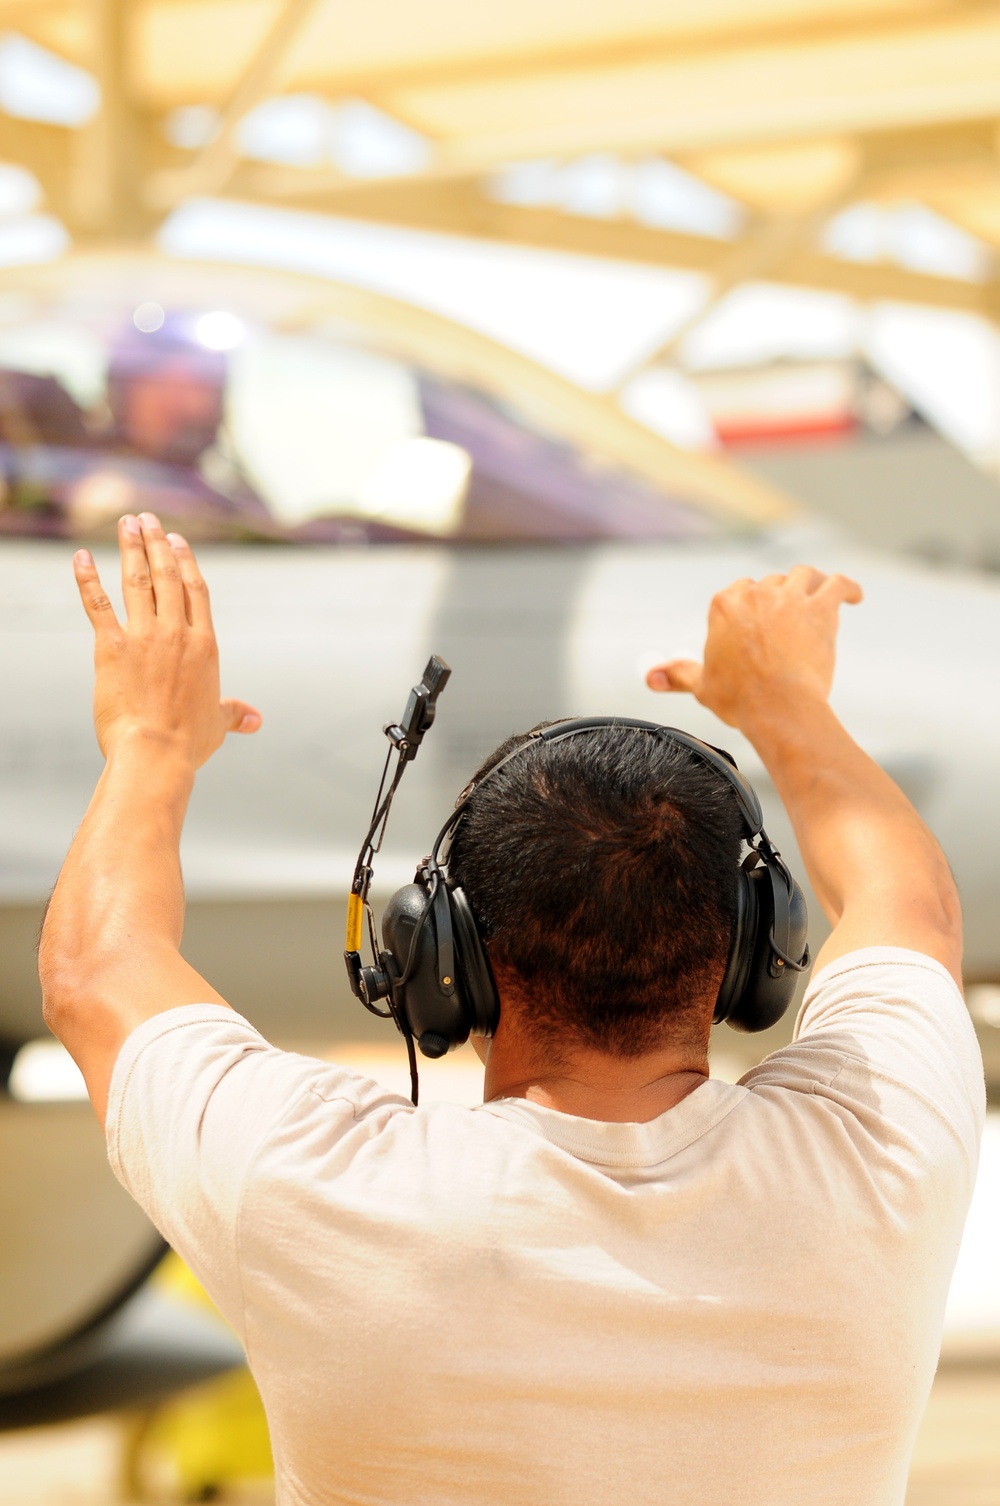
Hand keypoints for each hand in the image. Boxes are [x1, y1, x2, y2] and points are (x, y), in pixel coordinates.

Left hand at [73, 512, 260, 766]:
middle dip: (156, 544)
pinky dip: (87, 579)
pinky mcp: (112, 649)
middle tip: (146, 519)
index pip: (195, 591)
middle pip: (167, 576)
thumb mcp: (217, 724)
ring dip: (130, 549)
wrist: (156, 753)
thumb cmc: (188, 743)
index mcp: (205, 646)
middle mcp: (177, 634)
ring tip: (125, 523)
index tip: (175, 540)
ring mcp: (144, 638)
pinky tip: (81, 557)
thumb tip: (256, 720)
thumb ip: (235, 713)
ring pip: (137, 582)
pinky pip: (97, 605)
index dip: (185, 561)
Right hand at [645, 566, 862, 731]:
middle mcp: (756, 592)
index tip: (757, 623)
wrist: (778, 707)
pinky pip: (838, 583)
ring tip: (820, 592)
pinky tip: (854, 595)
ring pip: (804, 575)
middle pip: (771, 583)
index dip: (750, 606)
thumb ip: (676, 674)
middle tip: (789, 621)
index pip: (738, 591)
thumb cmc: (740, 699)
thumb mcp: (702, 685)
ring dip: (811, 583)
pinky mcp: (822, 607)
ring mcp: (791, 597)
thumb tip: (650, 677)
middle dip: (779, 598)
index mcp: (724, 603)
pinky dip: (847, 587)